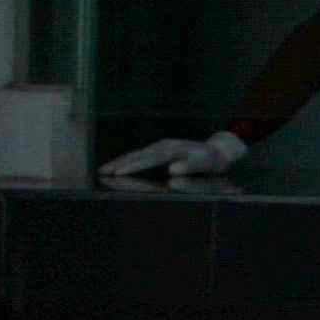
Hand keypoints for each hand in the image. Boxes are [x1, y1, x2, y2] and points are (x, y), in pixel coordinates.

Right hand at [98, 131, 246, 188]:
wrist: (218, 150)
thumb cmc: (211, 160)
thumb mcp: (204, 163)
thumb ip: (189, 165)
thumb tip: (173, 169)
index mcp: (172, 149)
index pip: (148, 159)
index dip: (133, 166)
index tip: (119, 173)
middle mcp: (163, 146)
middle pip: (137, 154)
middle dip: (119, 163)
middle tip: (102, 172)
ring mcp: (161, 146)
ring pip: (136, 154)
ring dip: (120, 161)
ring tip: (103, 169)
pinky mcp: (160, 149)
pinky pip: (140, 155)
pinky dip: (127, 160)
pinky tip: (119, 166)